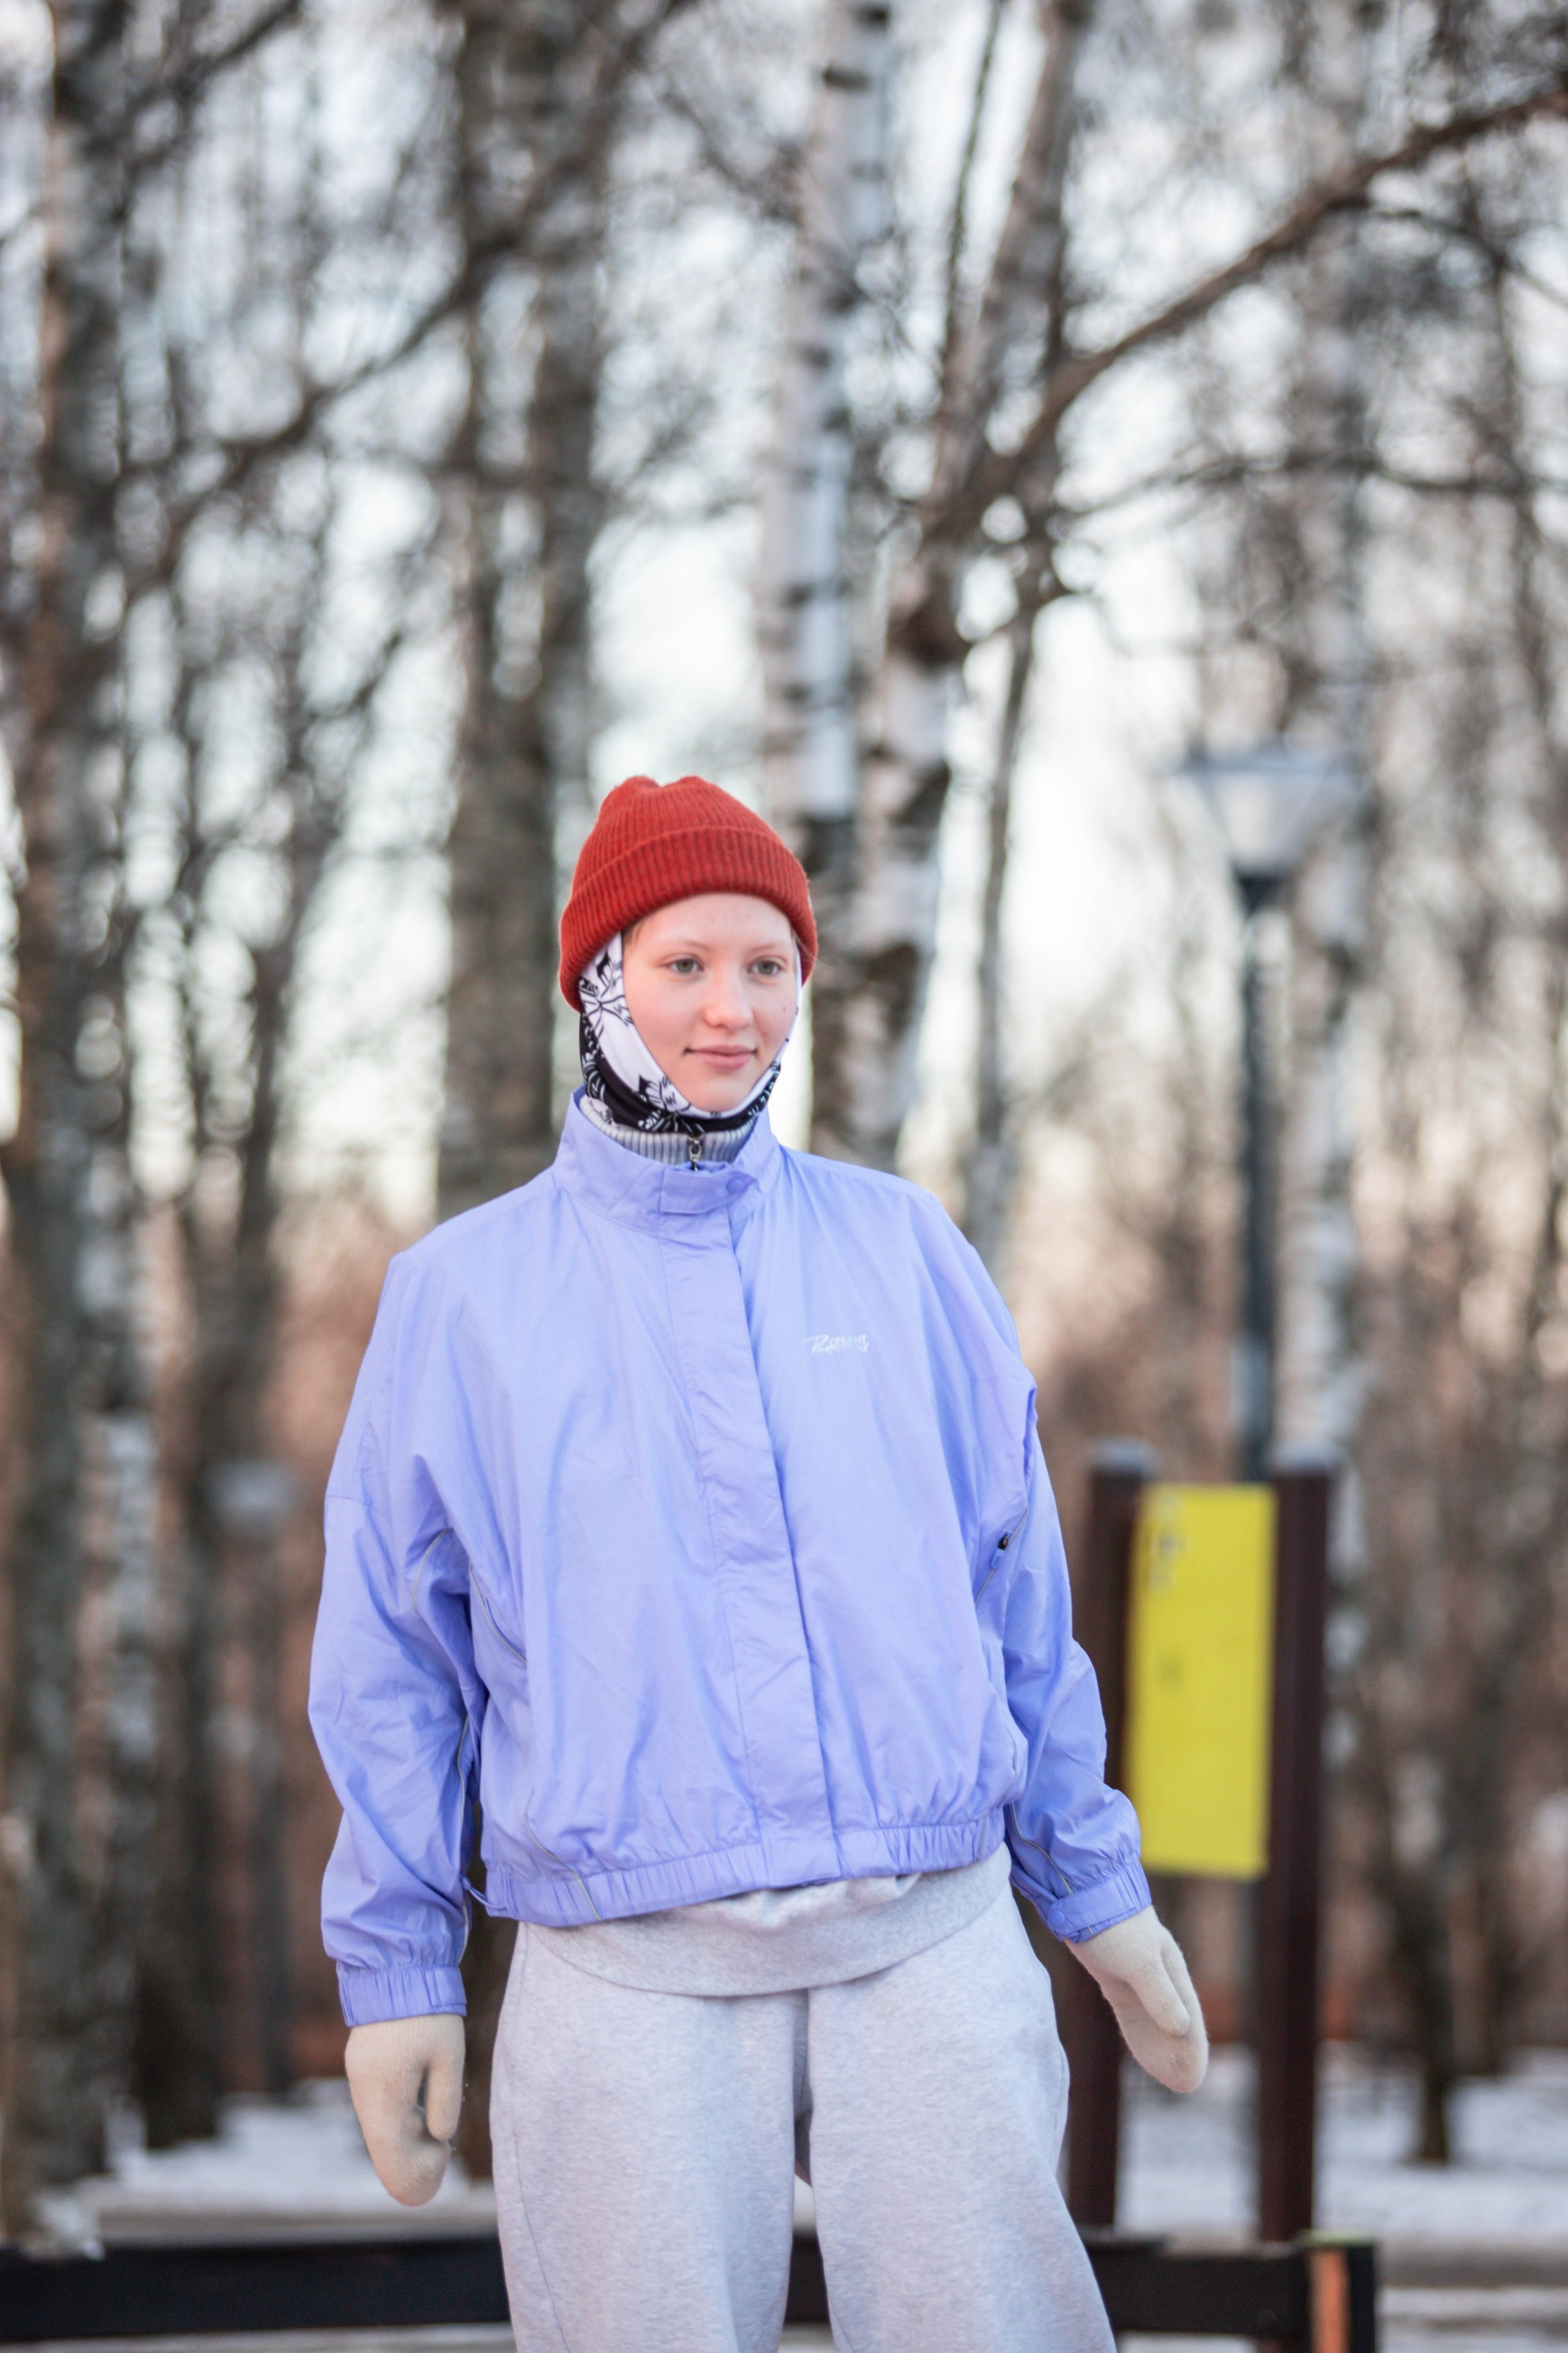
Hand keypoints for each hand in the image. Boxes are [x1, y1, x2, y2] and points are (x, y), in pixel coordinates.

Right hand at [345, 2013, 465, 2204]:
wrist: (395, 1968)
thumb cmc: (428, 2012)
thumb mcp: (448, 2055)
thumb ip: (444, 2099)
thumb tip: (439, 2136)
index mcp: (384, 2090)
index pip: (390, 2149)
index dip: (411, 2170)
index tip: (438, 2170)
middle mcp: (364, 2090)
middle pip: (380, 2144)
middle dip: (407, 2164)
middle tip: (439, 2166)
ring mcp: (360, 2079)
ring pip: (378, 2128)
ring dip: (403, 2142)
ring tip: (436, 2147)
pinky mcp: (363, 2068)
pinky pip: (377, 2109)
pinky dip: (397, 2122)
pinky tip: (420, 2121)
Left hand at [1070, 1906, 1207, 2092]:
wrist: (1084, 1895)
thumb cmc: (1115, 1926)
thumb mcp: (1140, 1963)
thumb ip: (1159, 1996)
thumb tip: (1181, 2030)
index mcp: (1171, 1971)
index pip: (1188, 2019)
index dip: (1193, 2049)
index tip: (1195, 2078)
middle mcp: (1158, 1975)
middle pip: (1173, 2022)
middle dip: (1180, 2053)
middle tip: (1186, 2086)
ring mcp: (1136, 1976)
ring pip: (1153, 2020)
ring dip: (1161, 2046)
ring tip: (1168, 2077)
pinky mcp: (1115, 1975)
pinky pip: (1133, 2013)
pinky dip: (1140, 2033)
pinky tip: (1140, 2049)